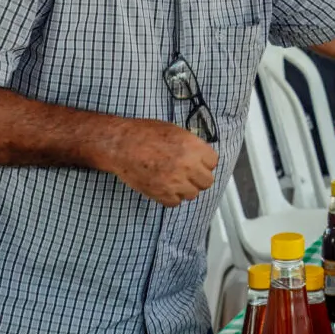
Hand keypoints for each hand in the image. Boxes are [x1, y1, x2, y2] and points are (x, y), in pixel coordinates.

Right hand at [101, 118, 218, 207]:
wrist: (120, 145)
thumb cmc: (143, 133)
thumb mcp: (174, 131)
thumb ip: (191, 144)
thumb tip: (199, 154)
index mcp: (193, 147)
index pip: (213, 162)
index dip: (205, 162)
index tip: (199, 163)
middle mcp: (187, 165)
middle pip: (207, 181)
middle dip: (198, 178)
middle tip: (188, 174)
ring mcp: (175, 181)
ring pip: (193, 194)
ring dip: (185, 188)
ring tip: (173, 179)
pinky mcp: (162, 194)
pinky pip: (175, 202)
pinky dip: (171, 197)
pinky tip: (164, 186)